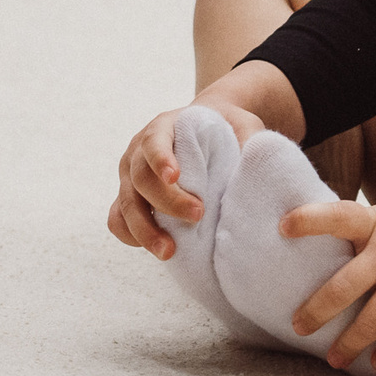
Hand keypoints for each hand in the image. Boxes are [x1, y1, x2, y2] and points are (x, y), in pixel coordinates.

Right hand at [107, 98, 264, 259]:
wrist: (205, 130)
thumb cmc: (223, 128)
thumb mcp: (242, 124)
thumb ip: (250, 138)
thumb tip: (258, 163)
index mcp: (163, 127)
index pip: (154, 141)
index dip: (161, 159)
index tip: (175, 176)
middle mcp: (138, 151)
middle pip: (140, 178)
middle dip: (166, 202)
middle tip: (197, 215)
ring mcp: (128, 176)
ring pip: (126, 205)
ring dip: (145, 230)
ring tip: (169, 251)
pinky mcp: (128, 198)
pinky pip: (117, 219)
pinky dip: (130, 236)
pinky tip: (153, 248)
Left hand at [285, 171, 375, 370]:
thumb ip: (368, 228)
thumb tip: (337, 247)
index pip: (336, 216)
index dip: (309, 221)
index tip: (283, 226)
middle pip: (343, 287)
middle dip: (317, 312)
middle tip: (297, 328)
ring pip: (371, 321)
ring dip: (349, 344)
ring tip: (335, 360)